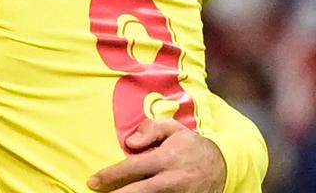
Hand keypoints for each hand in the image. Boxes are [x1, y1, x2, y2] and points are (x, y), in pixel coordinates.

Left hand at [89, 119, 225, 192]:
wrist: (222, 165)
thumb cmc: (191, 145)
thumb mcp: (174, 129)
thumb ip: (150, 129)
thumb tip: (130, 142)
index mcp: (166, 159)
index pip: (133, 168)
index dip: (111, 176)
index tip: (93, 182)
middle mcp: (173, 179)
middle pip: (140, 191)